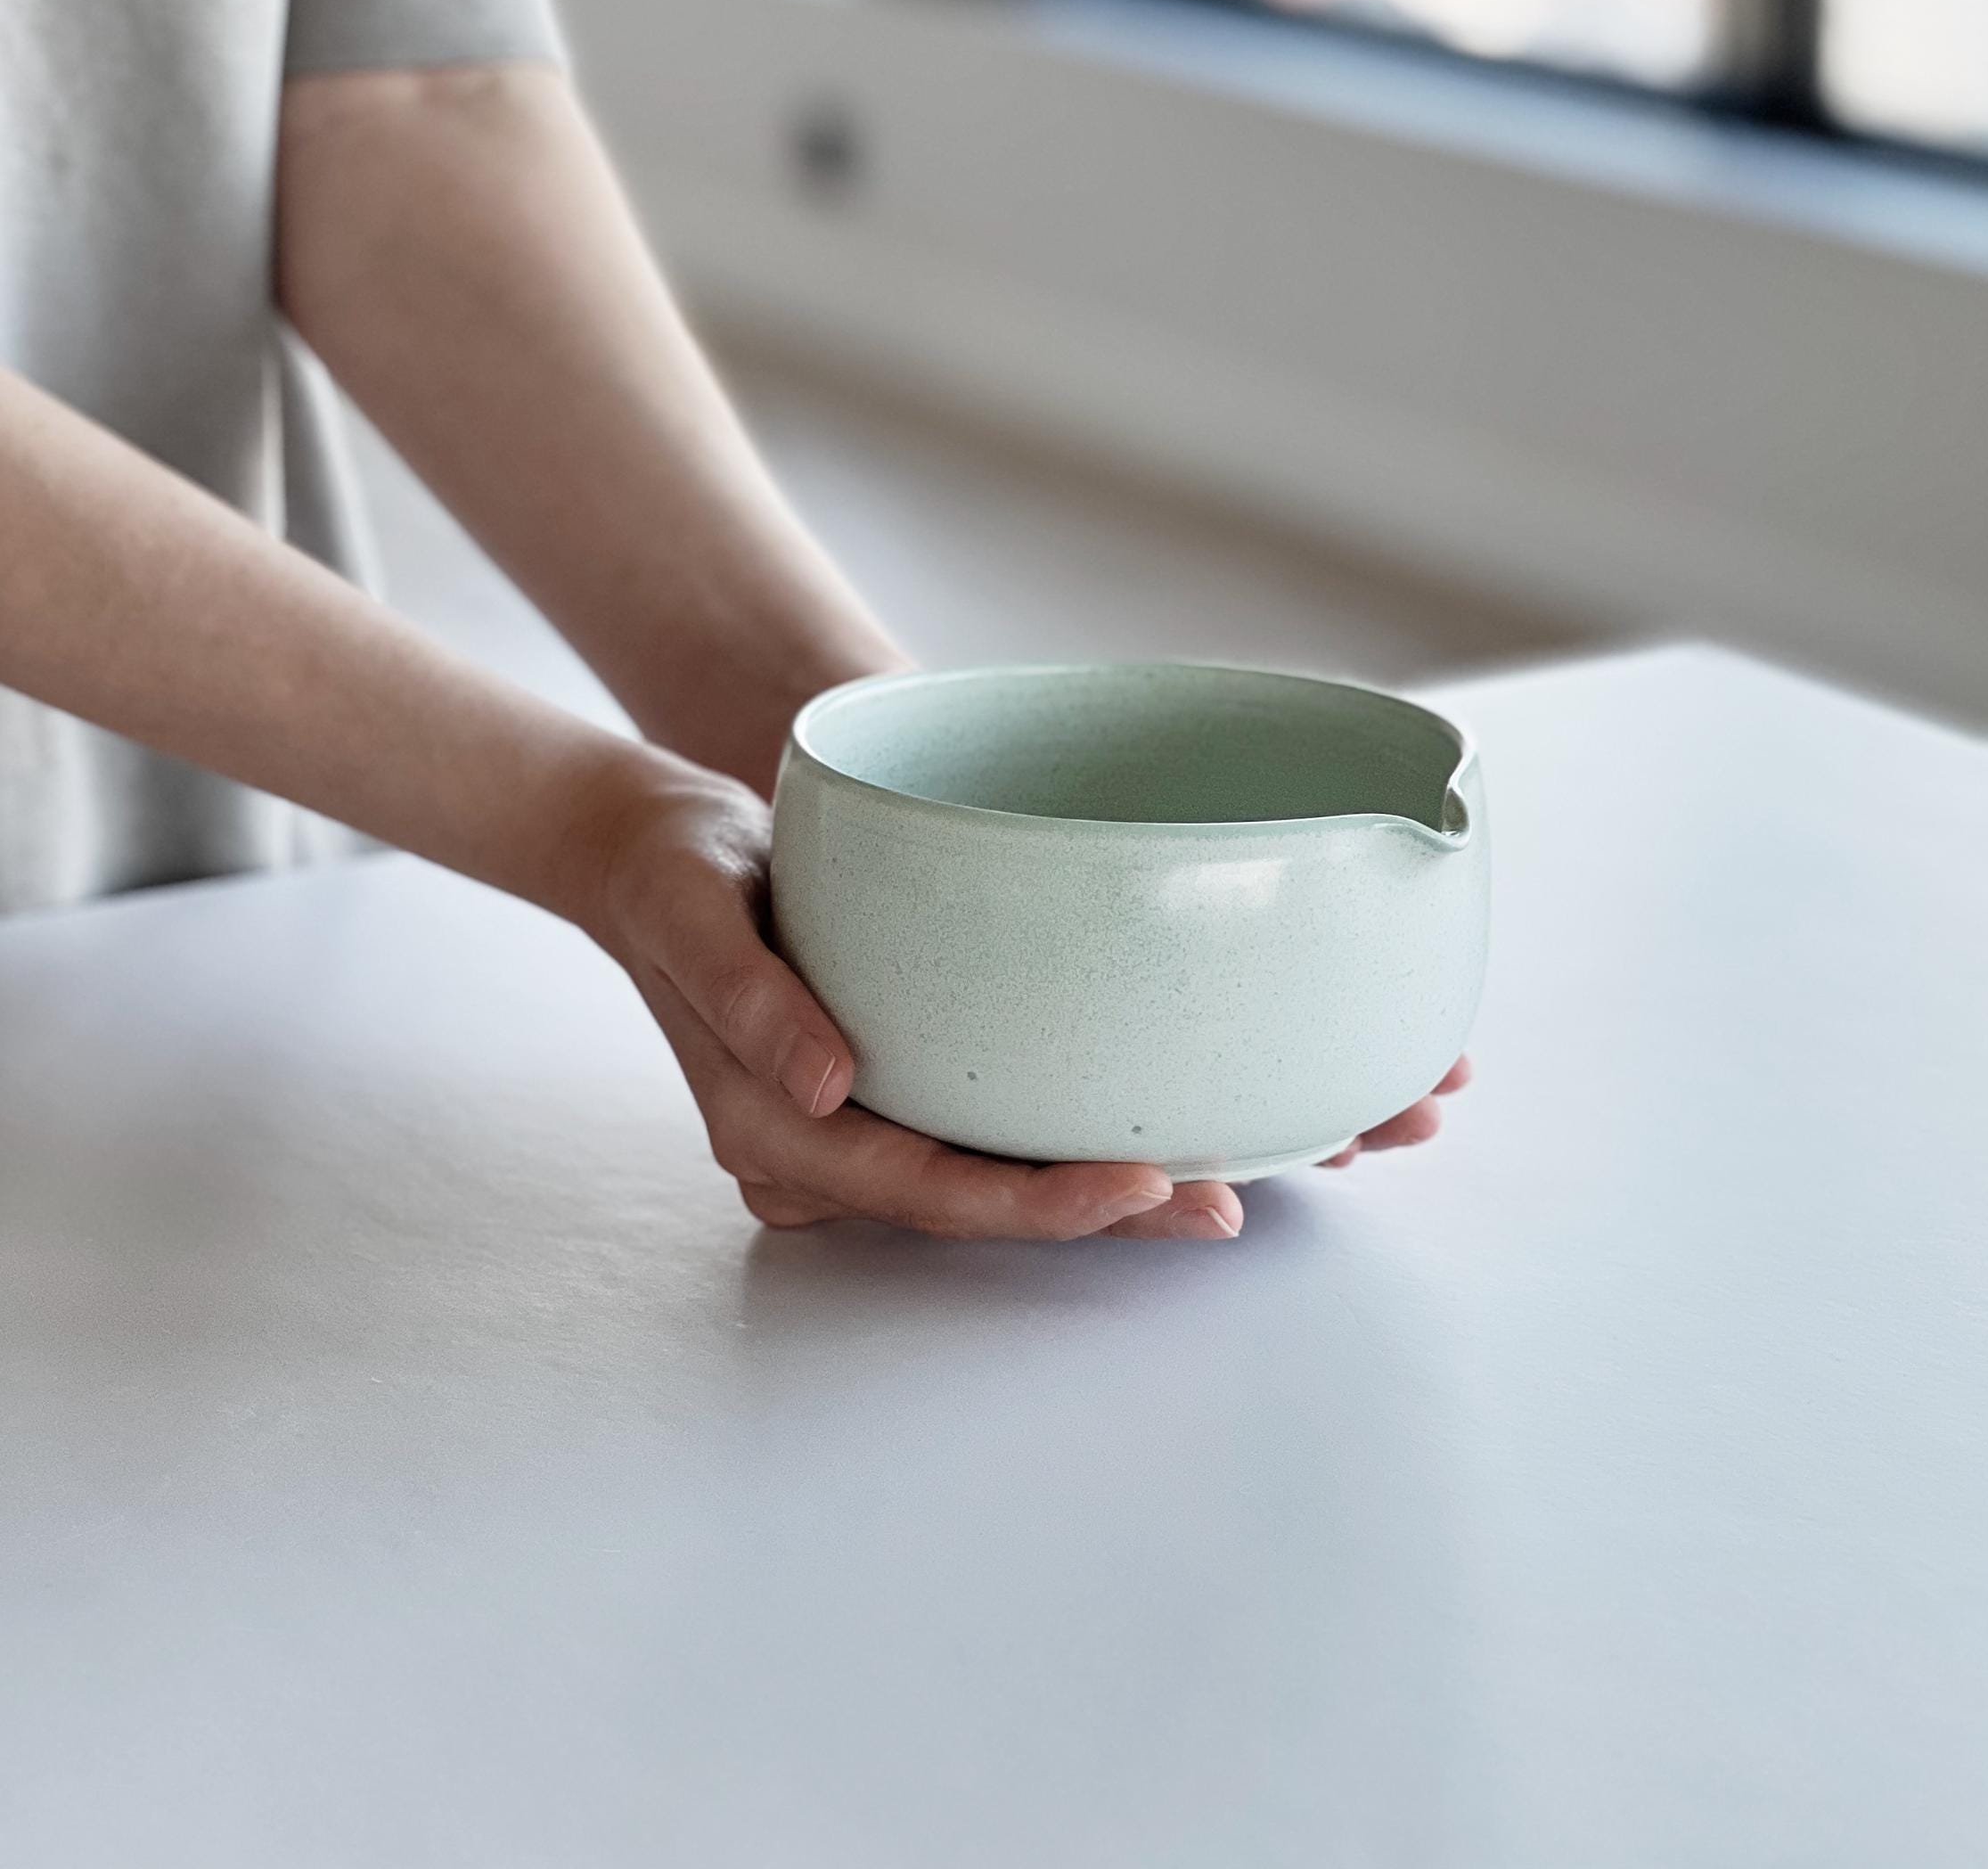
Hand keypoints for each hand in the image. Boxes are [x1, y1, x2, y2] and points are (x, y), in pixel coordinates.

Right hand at [576, 749, 1469, 1241]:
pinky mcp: (918, 1064)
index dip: (1045, 1202)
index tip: (1149, 1183)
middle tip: (1259, 1187)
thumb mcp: (695, 907)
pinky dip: (1105, 1107)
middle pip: (1001, 1198)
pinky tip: (1200, 1093)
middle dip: (1132, 1205)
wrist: (648, 842)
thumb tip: (833, 1085)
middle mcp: (847, 1140)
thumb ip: (750, 1000)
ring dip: (1144, 1166)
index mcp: (789, 1131)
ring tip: (1280, 1153)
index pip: (935, 1191)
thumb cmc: (670, 867)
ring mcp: (886, 1110)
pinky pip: (1018, 1108)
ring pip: (1022, 1163)